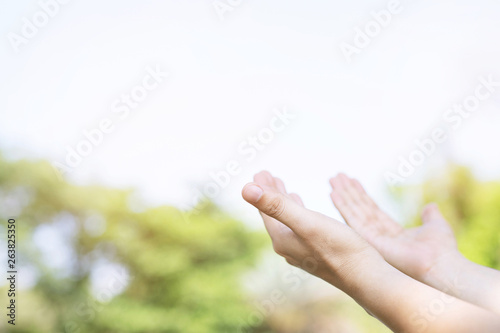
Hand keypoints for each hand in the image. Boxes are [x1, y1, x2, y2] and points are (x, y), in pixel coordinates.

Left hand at [241, 171, 377, 288]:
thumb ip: (277, 205)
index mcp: (282, 240)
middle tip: (265, 176)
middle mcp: (289, 248)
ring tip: (281, 188)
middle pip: (274, 215)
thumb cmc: (339, 249)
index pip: (266, 210)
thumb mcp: (306, 222)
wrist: (366, 278)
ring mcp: (303, 252)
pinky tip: (305, 211)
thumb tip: (245, 189)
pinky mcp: (318, 253)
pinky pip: (301, 227)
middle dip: (270, 194)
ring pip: (287, 221)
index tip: (258, 173)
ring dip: (284, 203)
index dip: (261, 191)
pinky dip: (298, 213)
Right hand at [329, 173, 458, 281]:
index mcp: (393, 234)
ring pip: (353, 212)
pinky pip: (352, 219)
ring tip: (332, 179)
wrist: (439, 265)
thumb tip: (430, 206)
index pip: (372, 211)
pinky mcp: (367, 241)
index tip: (352, 181)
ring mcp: (371, 240)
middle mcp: (379, 236)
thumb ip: (430, 216)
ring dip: (342, 195)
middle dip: (348, 192)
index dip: (362, 195)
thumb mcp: (435, 226)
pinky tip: (333, 193)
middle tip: (336, 176)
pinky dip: (342, 205)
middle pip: (359, 209)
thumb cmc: (441, 250)